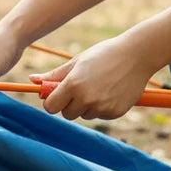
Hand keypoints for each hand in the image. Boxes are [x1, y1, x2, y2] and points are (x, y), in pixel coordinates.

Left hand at [30, 34, 151, 119]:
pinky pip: (100, 115)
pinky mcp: (115, 112)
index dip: (52, 102)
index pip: (50, 106)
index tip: (56, 96)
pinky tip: (110, 92)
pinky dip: (102, 108)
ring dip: (86, 106)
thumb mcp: (76, 62)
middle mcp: (86, 98)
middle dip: (69, 105)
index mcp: (72, 85)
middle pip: (66, 114)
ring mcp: (102, 107)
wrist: (137, 55)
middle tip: (80, 89)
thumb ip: (53, 75)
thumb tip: (32, 80)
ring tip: (98, 87)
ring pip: (84, 115)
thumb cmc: (103, 55)